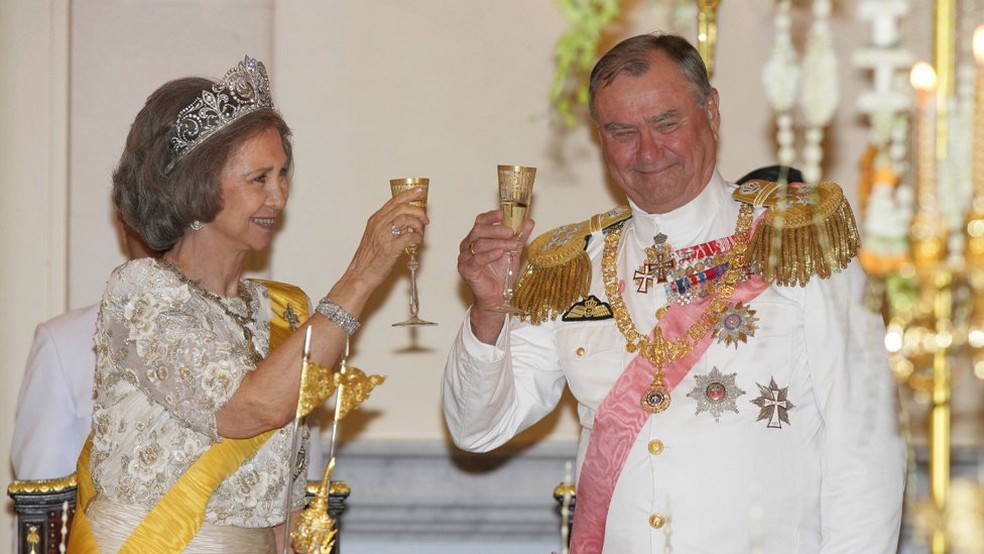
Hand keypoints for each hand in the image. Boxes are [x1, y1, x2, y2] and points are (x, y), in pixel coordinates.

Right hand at [344, 186, 429, 291]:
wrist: (360, 275)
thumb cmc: (368, 259)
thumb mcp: (374, 236)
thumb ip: (387, 227)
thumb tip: (406, 223)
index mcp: (375, 220)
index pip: (394, 201)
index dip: (409, 194)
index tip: (420, 191)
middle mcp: (378, 225)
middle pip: (402, 207)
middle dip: (418, 211)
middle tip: (425, 219)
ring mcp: (384, 236)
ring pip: (406, 218)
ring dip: (418, 224)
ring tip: (420, 232)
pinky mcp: (390, 249)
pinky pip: (409, 237)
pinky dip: (417, 238)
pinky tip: (417, 242)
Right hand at [458, 210, 533, 341]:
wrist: (498, 297)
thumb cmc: (502, 274)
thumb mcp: (513, 252)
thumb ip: (519, 237)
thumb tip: (529, 221)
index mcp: (476, 239)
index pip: (480, 222)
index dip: (490, 216)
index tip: (503, 213)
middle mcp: (467, 246)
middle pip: (478, 230)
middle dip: (496, 230)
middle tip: (511, 231)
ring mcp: (465, 258)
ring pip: (479, 244)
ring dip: (498, 242)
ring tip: (513, 244)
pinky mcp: (466, 270)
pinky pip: (477, 259)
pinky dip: (490, 254)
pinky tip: (501, 253)